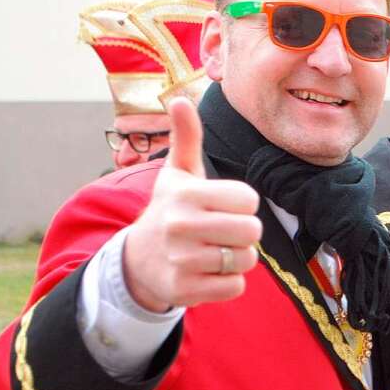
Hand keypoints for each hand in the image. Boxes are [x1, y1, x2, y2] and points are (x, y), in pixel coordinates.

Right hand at [123, 97, 261, 311]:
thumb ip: (187, 138)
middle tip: (224, 231)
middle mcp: (180, 226)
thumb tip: (179, 99)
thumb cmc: (169, 210)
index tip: (223, 205)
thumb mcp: (177, 173)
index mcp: (186, 194)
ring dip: (237, 258)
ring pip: (246, 260)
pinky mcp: (185, 290)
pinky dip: (229, 282)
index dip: (243, 204)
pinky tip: (208, 272)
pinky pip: (235, 287)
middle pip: (252, 232)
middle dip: (245, 233)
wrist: (137, 260)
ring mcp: (181, 260)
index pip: (249, 200)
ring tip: (214, 250)